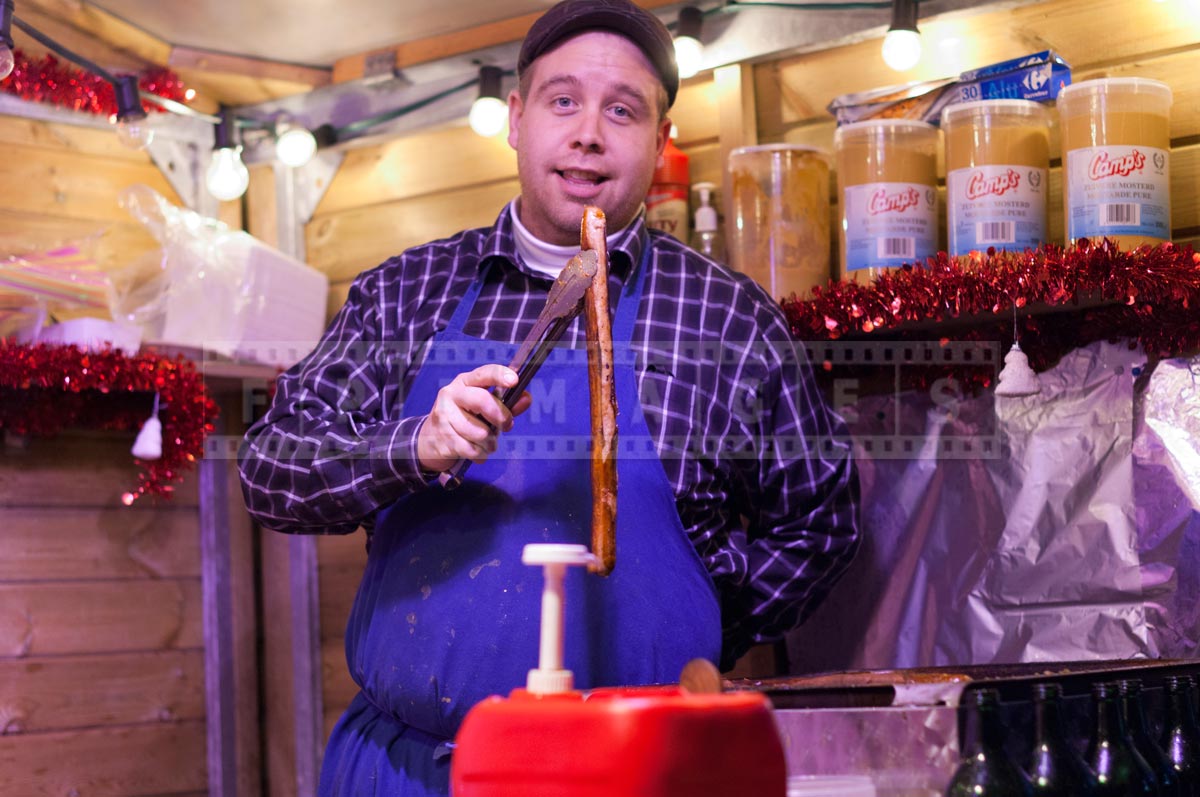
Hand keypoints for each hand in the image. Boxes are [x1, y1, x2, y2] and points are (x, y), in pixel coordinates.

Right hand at [417, 364, 531, 472]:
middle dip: (500, 416)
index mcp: (465, 382)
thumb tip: (526, 398)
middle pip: (481, 401)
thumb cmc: (464, 418)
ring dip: (490, 442)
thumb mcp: (484, 407)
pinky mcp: (442, 436)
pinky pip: (471, 449)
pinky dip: (480, 454)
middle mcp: (451, 395)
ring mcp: (444, 415)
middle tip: (506, 424)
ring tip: (487, 441)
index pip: (483, 373)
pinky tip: (476, 450)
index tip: (514, 380)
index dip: (499, 375)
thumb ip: (507, 403)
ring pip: (480, 432)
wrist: (431, 437)